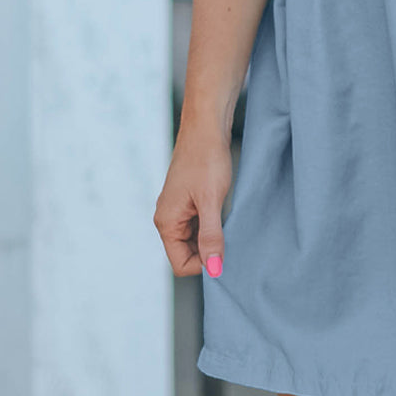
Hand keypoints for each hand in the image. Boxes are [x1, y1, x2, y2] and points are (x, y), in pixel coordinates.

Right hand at [153, 125, 234, 278]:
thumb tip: (214, 269)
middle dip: (208, 251)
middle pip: (187, 254)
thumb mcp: (211, 202)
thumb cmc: (207, 160)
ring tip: (226, 218)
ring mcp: (177, 209)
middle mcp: (167, 218)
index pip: (181, 264)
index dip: (204, 263)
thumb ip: (211, 236)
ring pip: (194, 239)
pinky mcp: (187, 200)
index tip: (224, 249)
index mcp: (167, 222)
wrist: (206, 127)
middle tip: (229, 233)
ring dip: (211, 237)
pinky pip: (198, 224)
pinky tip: (224, 210)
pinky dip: (211, 224)